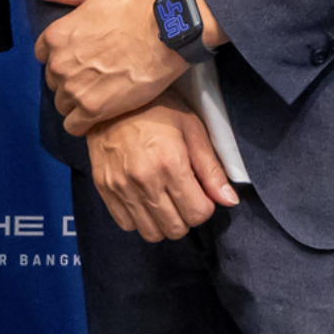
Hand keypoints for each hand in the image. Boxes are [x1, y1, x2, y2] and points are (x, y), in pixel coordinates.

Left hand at [29, 0, 199, 134]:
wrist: (165, 34)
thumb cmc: (134, 10)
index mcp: (57, 36)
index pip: (43, 54)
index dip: (61, 55)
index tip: (80, 56)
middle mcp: (60, 64)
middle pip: (53, 80)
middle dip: (69, 78)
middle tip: (94, 74)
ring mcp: (75, 88)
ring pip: (62, 103)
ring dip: (76, 100)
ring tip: (99, 93)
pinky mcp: (93, 109)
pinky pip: (74, 125)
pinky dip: (82, 122)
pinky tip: (97, 113)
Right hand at [83, 94, 236, 242]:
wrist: (112, 100)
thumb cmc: (158, 109)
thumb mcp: (192, 130)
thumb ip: (211, 169)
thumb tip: (229, 201)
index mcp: (171, 165)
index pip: (198, 213)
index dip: (205, 207)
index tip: (200, 192)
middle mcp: (144, 181)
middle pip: (175, 229)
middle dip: (186, 218)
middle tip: (183, 197)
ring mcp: (121, 187)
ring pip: (150, 233)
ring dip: (163, 223)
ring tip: (164, 201)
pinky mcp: (104, 189)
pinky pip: (126, 224)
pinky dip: (139, 220)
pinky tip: (144, 200)